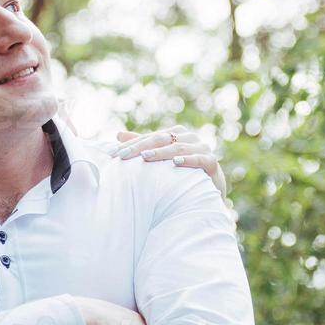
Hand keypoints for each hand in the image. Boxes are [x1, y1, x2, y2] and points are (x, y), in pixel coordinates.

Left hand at [111, 124, 227, 196]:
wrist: (208, 191)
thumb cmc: (182, 174)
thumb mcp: (161, 159)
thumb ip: (143, 146)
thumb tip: (119, 134)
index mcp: (176, 134)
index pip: (150, 136)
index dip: (132, 144)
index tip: (114, 153)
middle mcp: (189, 138)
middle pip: (162, 139)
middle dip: (141, 147)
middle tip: (123, 156)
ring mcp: (202, 149)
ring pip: (178, 147)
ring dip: (161, 152)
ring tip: (145, 157)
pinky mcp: (211, 162)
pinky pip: (200, 159)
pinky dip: (188, 160)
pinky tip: (175, 163)